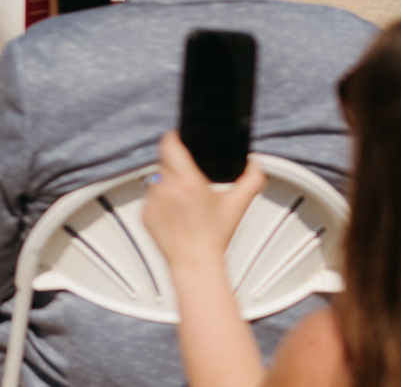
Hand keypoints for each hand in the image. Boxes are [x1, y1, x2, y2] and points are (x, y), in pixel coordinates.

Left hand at [141, 131, 267, 272]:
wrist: (196, 263)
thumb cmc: (215, 237)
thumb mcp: (238, 205)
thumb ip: (252, 180)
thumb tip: (255, 163)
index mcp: (188, 182)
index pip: (169, 144)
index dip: (174, 138)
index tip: (178, 139)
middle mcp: (167, 189)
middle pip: (165, 162)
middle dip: (176, 165)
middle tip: (189, 176)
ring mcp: (153, 201)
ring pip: (156, 179)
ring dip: (167, 182)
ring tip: (183, 198)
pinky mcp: (145, 213)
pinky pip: (150, 197)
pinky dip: (160, 200)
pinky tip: (174, 212)